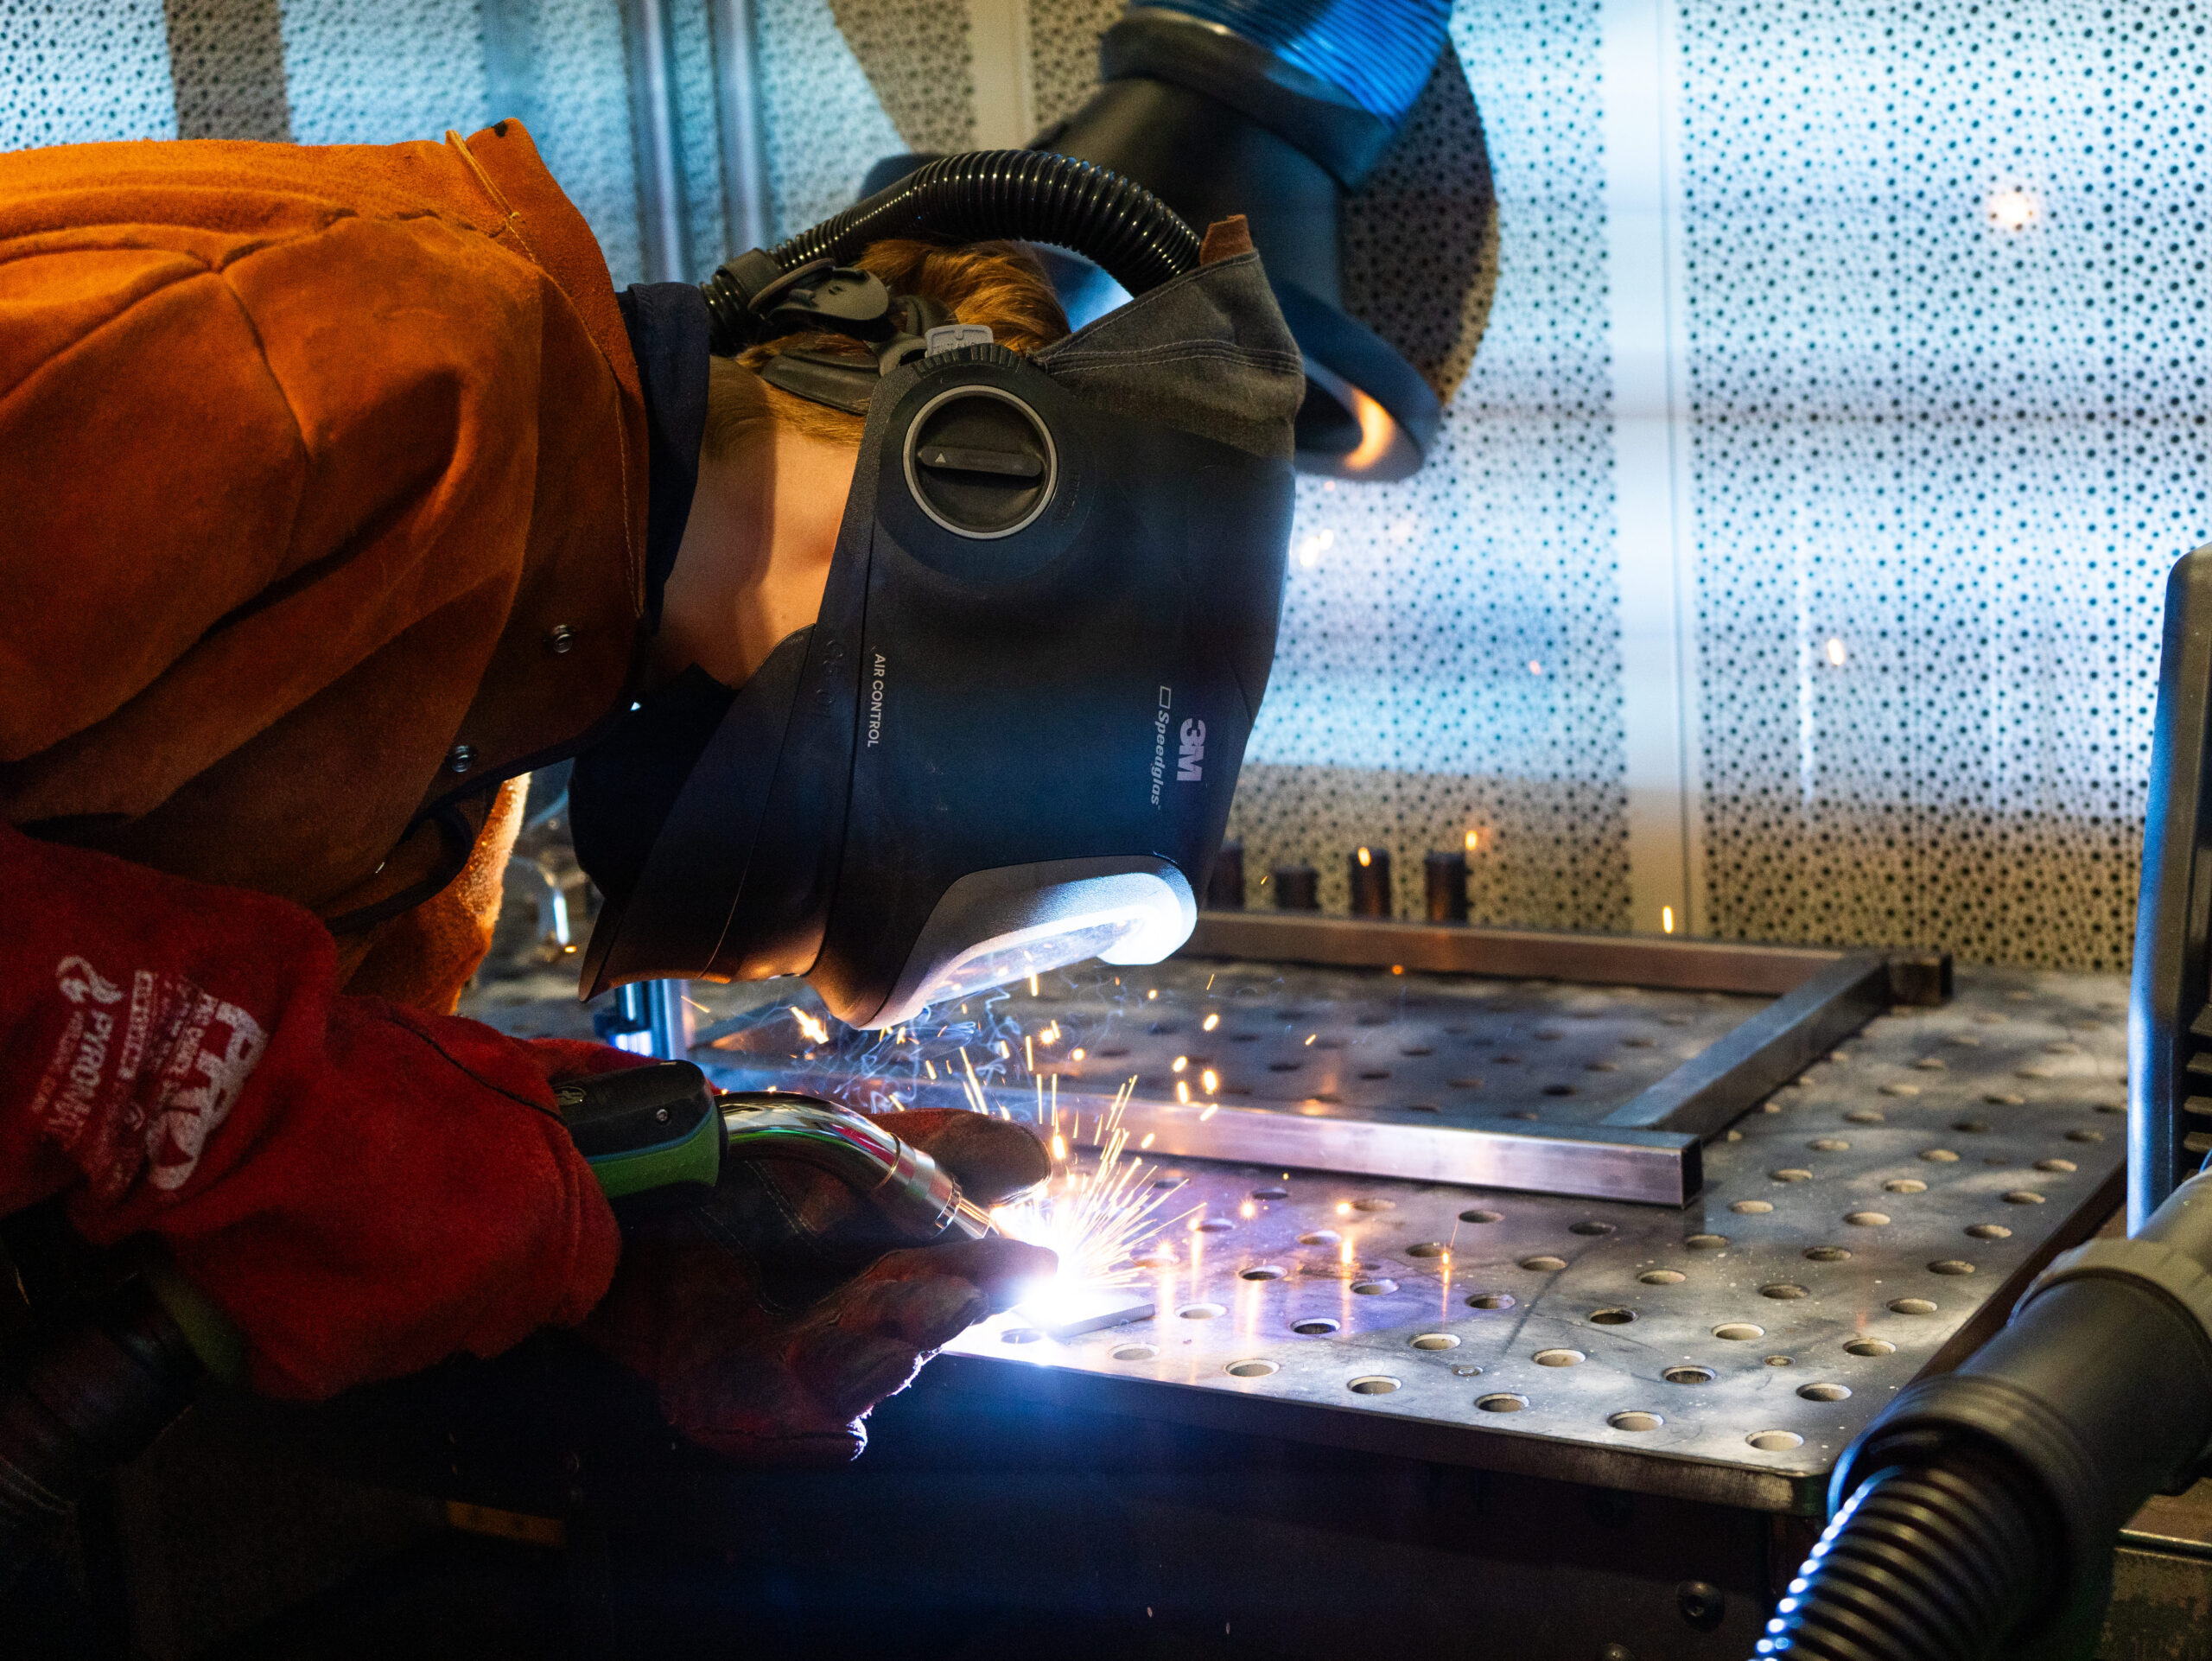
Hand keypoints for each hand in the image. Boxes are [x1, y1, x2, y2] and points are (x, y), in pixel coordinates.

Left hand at [581, 1109, 1054, 1463]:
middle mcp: (854, 1331)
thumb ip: (946, 1155)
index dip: (992, 1276)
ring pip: (860, 1377)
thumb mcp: (859, 1146)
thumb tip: (1039, 1161)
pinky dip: (817, 1414)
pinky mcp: (728, 1402)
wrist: (630, 1178)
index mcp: (895, 1275)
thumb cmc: (749, 1166)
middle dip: (943, 1310)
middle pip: (913, 1333)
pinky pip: (787, 1424)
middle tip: (976, 1283)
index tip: (1031, 1264)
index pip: (958, 1282)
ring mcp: (793, 1374)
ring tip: (924, 1320)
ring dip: (891, 1349)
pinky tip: (854, 1404)